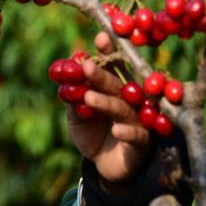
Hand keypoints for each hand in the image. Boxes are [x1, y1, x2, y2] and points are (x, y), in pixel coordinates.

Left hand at [66, 32, 152, 192]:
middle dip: (102, 75)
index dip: (108, 52)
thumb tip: (63, 77)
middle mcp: (130, 100)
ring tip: (89, 98)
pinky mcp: (142, 142)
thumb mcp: (78, 118)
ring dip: (107, 102)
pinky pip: (136, 135)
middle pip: (117, 84)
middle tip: (86, 66)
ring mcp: (138, 120)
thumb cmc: (93, 135)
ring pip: (124, 108)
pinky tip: (116, 129)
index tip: (100, 37)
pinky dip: (127, 131)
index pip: (113, 67)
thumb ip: (73, 99)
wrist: (104, 167)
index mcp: (115, 89)